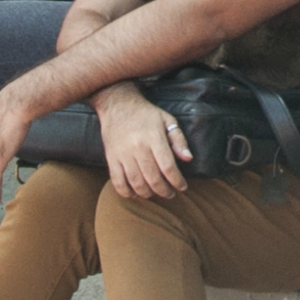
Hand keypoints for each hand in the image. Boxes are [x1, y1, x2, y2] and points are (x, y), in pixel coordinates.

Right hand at [95, 82, 189, 199]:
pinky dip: (127, 193)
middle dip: (165, 191)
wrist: (118, 105)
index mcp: (154, 138)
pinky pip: (118, 182)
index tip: (183, 187)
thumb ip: (179, 140)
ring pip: (136, 184)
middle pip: (153, 179)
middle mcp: (138, 148)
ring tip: (155, 193)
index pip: (168, 167)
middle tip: (170, 194)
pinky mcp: (111, 159)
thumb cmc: (146, 114)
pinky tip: (136, 193)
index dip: (177, 181)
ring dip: (148, 194)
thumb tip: (188, 159)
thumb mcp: (167, 120)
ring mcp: (122, 155)